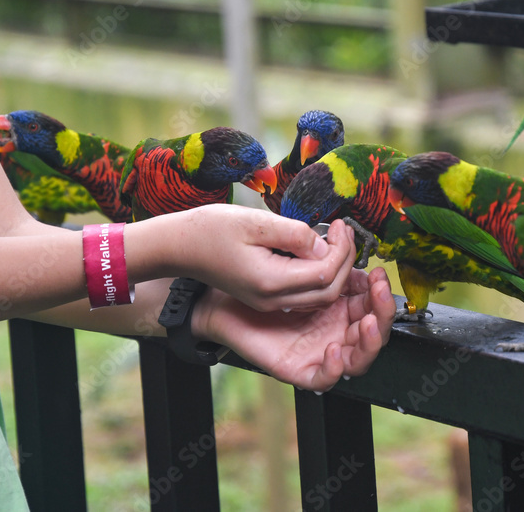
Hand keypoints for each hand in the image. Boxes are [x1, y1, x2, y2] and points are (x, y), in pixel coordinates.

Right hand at [160, 205, 358, 312]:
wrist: (178, 247)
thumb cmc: (211, 228)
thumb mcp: (256, 221)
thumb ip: (295, 234)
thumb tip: (326, 246)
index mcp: (270, 281)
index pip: (325, 274)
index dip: (341, 250)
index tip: (341, 225)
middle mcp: (272, 299)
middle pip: (328, 292)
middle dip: (344, 262)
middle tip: (344, 231)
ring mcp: (269, 302)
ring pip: (320, 297)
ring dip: (335, 270)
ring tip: (336, 239)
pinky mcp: (267, 297)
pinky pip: (305, 294)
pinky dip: (321, 276)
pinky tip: (320, 251)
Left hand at [192, 266, 394, 390]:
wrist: (224, 301)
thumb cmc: (258, 281)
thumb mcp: (295, 264)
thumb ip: (323, 260)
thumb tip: (347, 249)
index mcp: (340, 306)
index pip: (374, 305)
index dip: (382, 293)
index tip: (380, 274)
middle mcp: (335, 330)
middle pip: (375, 332)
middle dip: (384, 313)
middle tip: (381, 294)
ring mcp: (320, 352)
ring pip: (358, 358)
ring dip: (370, 342)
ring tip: (368, 323)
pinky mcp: (300, 369)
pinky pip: (324, 379)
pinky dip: (333, 369)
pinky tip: (332, 350)